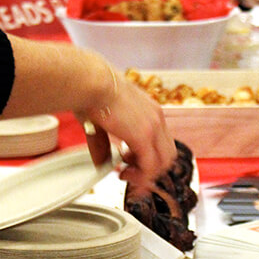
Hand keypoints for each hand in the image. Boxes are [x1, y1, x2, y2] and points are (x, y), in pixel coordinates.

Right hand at [76, 65, 176, 191]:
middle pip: (167, 155)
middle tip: (129, 170)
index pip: (161, 141)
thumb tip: (101, 162)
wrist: (91, 82)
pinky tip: (125, 175)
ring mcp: (153, 127)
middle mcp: (156, 118)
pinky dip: (140, 176)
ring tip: (126, 173)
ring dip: (145, 174)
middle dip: (150, 168)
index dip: (148, 157)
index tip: (130, 162)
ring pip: (163, 163)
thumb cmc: (91, 92)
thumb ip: (103, 145)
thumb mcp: (99, 121)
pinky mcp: (144, 137)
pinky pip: (150, 167)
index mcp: (149, 110)